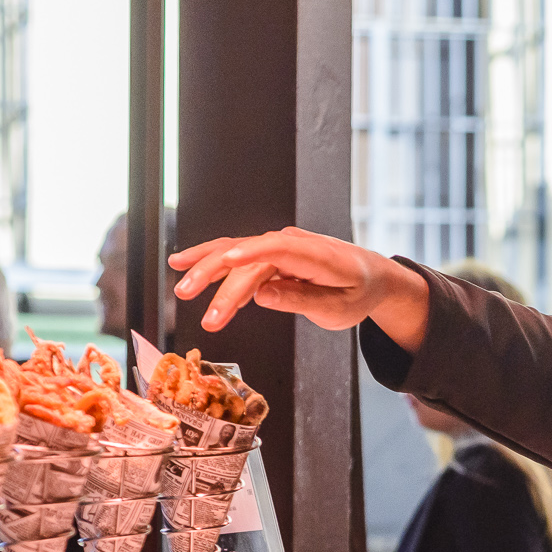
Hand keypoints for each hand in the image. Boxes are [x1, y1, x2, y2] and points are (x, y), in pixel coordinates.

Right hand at [169, 227, 430, 348]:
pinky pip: (238, 258)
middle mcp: (292, 244)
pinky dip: (213, 263)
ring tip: (181, 287)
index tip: (227, 260)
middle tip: (189, 298)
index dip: (250, 252)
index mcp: (316, 255)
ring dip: (205, 268)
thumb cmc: (358, 293)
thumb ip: (301, 301)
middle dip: (215, 277)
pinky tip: (187, 269)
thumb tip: (262, 295)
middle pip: (248, 256)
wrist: (371, 276)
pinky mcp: (270, 254)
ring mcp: (279, 246)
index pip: (278, 249)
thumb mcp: (338, 308)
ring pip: (235, 252)